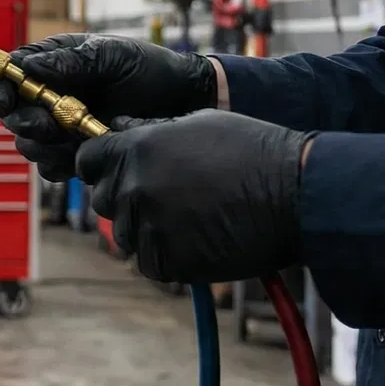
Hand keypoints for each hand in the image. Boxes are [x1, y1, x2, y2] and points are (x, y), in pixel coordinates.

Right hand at [0, 34, 217, 180]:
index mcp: (53, 63)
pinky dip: (61, 165)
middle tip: (47, 125)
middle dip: (25, 122)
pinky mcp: (74, 153)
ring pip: (29, 145)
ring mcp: (60, 127)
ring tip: (73, 140)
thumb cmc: (151, 70)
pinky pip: (51, 167)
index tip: (3, 102)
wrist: (184, 104)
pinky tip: (83, 155)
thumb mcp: (113, 57)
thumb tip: (28, 67)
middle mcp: (50, 95)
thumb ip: (72, 62)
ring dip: (44, 146)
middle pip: (13, 114)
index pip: (8, 74)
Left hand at [74, 110, 309, 284]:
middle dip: (126, 198)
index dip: (100, 165)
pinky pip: (151, 263)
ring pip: (127, 234)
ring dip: (149, 229)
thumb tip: (120, 130)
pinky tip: (199, 239)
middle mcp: (134, 188)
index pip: (88, 160)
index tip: (117, 170)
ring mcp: (149, 227)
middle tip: (166, 197)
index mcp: (136, 149)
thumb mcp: (198, 123)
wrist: (296, 194)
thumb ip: (151, 131)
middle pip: (104, 200)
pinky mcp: (168, 262)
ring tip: (191, 218)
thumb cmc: (253, 151)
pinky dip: (169, 256)